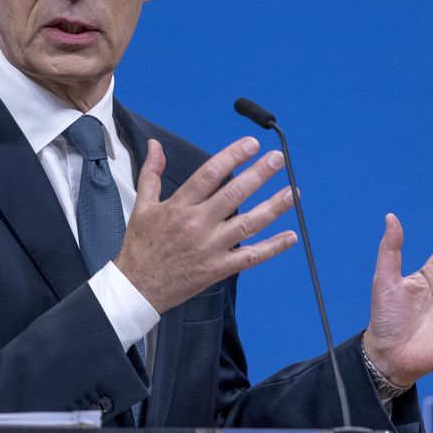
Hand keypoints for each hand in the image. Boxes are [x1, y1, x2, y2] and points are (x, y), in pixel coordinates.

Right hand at [114, 136, 298, 313]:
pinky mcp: (218, 268)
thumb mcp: (142, 206)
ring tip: (294, 192)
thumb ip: (152, 173)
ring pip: (249, 223)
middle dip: (259, 173)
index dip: (232, 156)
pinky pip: (251, 257)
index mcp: (179, 207)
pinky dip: (272, 247)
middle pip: (235, 194)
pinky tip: (290, 236)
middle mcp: (197, 225)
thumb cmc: (141, 247)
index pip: (210, 174)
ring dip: (274, 207)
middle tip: (278, 158)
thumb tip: (155, 145)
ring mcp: (210, 248)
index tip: (251, 144)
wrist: (138, 287)